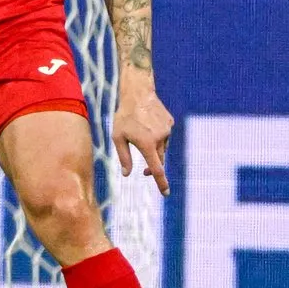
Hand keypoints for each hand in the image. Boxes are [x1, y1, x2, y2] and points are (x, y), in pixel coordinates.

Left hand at [113, 70, 173, 195]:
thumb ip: (124, 157)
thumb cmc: (124, 116)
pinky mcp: (170, 123)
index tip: (166, 193)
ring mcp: (167, 130)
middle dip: (154, 167)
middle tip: (145, 173)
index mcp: (147, 144)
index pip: (157, 169)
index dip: (161, 182)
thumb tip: (127, 174)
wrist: (138, 93)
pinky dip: (157, 136)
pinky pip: (165, 135)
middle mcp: (160, 139)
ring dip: (154, 149)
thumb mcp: (118, 137)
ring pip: (162, 147)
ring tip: (140, 136)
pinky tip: (147, 126)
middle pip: (159, 159)